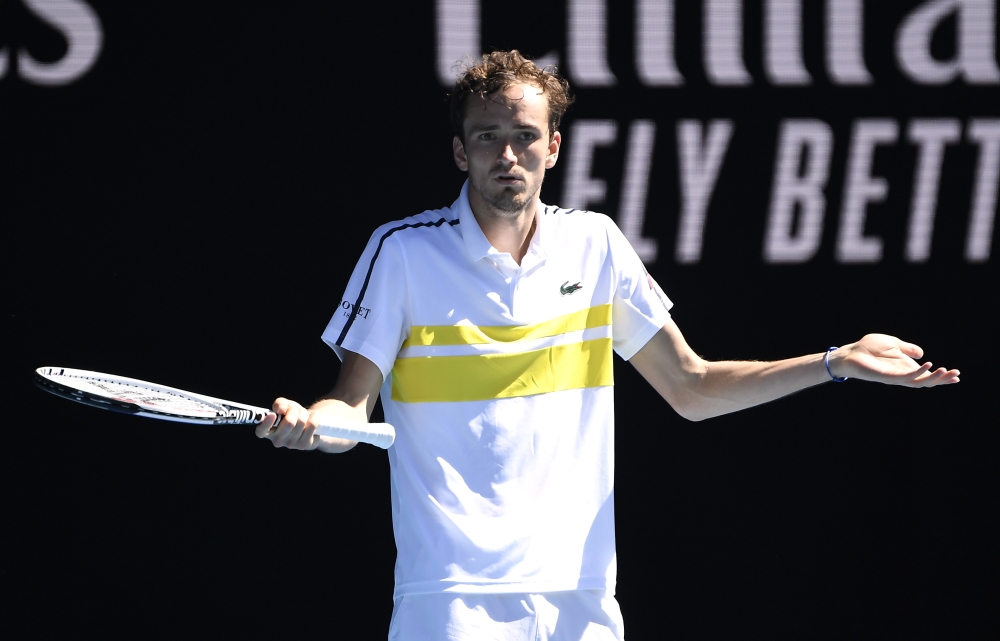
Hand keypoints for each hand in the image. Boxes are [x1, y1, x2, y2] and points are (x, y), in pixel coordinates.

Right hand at [254, 397, 321, 449]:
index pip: (261, 431)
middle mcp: (277, 440)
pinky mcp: (303, 445)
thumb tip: (280, 409)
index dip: (265, 424)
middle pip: (288, 423)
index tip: (273, 414)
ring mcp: (290, 444)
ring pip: (301, 422)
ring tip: (303, 414)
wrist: (308, 424)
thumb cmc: (291, 414)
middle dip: (294, 411)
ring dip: (304, 413)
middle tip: (295, 409)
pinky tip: (313, 417)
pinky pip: (312, 425)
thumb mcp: (285, 405)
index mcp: (268, 431)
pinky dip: (314, 416)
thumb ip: (280, 404)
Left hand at [831, 334, 959, 386]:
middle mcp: (901, 374)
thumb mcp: (893, 344)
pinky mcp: (887, 376)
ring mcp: (894, 377)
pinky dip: (918, 373)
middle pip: (925, 381)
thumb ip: (907, 349)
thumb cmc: (867, 348)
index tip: (957, 375)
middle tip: (956, 375)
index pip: (925, 375)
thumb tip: (921, 354)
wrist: (850, 353)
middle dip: (941, 379)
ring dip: (932, 378)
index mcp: (904, 367)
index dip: (940, 376)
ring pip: (918, 382)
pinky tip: (927, 365)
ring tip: (945, 371)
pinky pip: (905, 377)